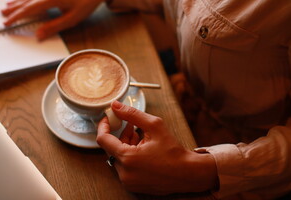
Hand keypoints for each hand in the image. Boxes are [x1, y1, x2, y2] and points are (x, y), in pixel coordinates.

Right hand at [1, 0, 114, 39]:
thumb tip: (38, 34)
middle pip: (27, 0)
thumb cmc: (87, 3)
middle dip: (14, 8)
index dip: (17, 16)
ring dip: (19, 1)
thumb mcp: (72, 19)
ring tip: (8, 6)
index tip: (7, 23)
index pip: (29, 9)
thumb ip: (54, 27)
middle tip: (2, 14)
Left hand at [96, 101, 217, 194]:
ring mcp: (128, 181)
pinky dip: (129, 157)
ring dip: (125, 145)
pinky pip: (124, 168)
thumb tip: (115, 106)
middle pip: (111, 148)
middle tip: (131, 126)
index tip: (108, 118)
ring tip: (140, 137)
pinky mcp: (132, 186)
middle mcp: (124, 173)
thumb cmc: (173, 151)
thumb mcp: (154, 126)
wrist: (188, 173)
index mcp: (127, 158)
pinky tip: (142, 149)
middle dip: (119, 135)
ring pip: (117, 158)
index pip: (103, 139)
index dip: (104, 126)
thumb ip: (132, 114)